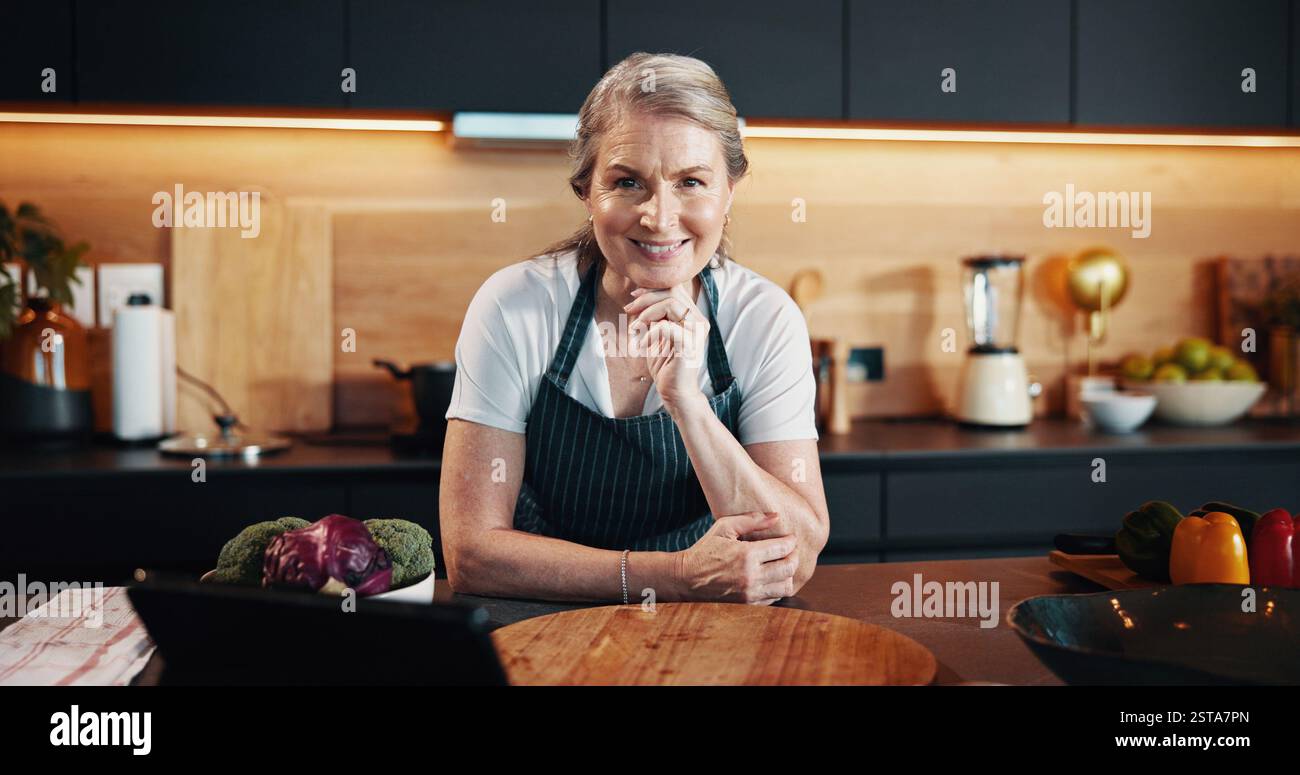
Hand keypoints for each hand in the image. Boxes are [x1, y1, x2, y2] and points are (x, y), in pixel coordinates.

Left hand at [623, 283, 708, 411]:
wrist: (675, 393)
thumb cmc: (665, 365)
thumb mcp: (656, 335)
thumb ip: (653, 316)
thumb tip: (637, 298)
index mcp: (693, 316)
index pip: (675, 289)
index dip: (652, 289)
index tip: (633, 297)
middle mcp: (699, 321)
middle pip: (672, 292)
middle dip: (645, 299)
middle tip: (628, 311)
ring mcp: (696, 332)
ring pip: (670, 304)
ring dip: (646, 314)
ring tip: (634, 330)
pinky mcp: (688, 344)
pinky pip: (665, 326)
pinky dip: (648, 333)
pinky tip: (641, 345)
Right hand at [673, 512, 798, 604]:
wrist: (686, 579)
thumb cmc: (704, 550)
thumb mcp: (724, 528)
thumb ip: (751, 520)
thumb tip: (775, 516)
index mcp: (747, 555)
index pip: (783, 548)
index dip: (791, 541)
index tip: (790, 538)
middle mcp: (751, 576)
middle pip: (789, 568)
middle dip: (794, 557)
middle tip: (791, 551)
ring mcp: (750, 593)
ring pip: (786, 586)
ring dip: (788, 575)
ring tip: (782, 565)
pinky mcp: (748, 604)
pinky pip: (774, 599)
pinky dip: (777, 588)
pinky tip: (771, 578)